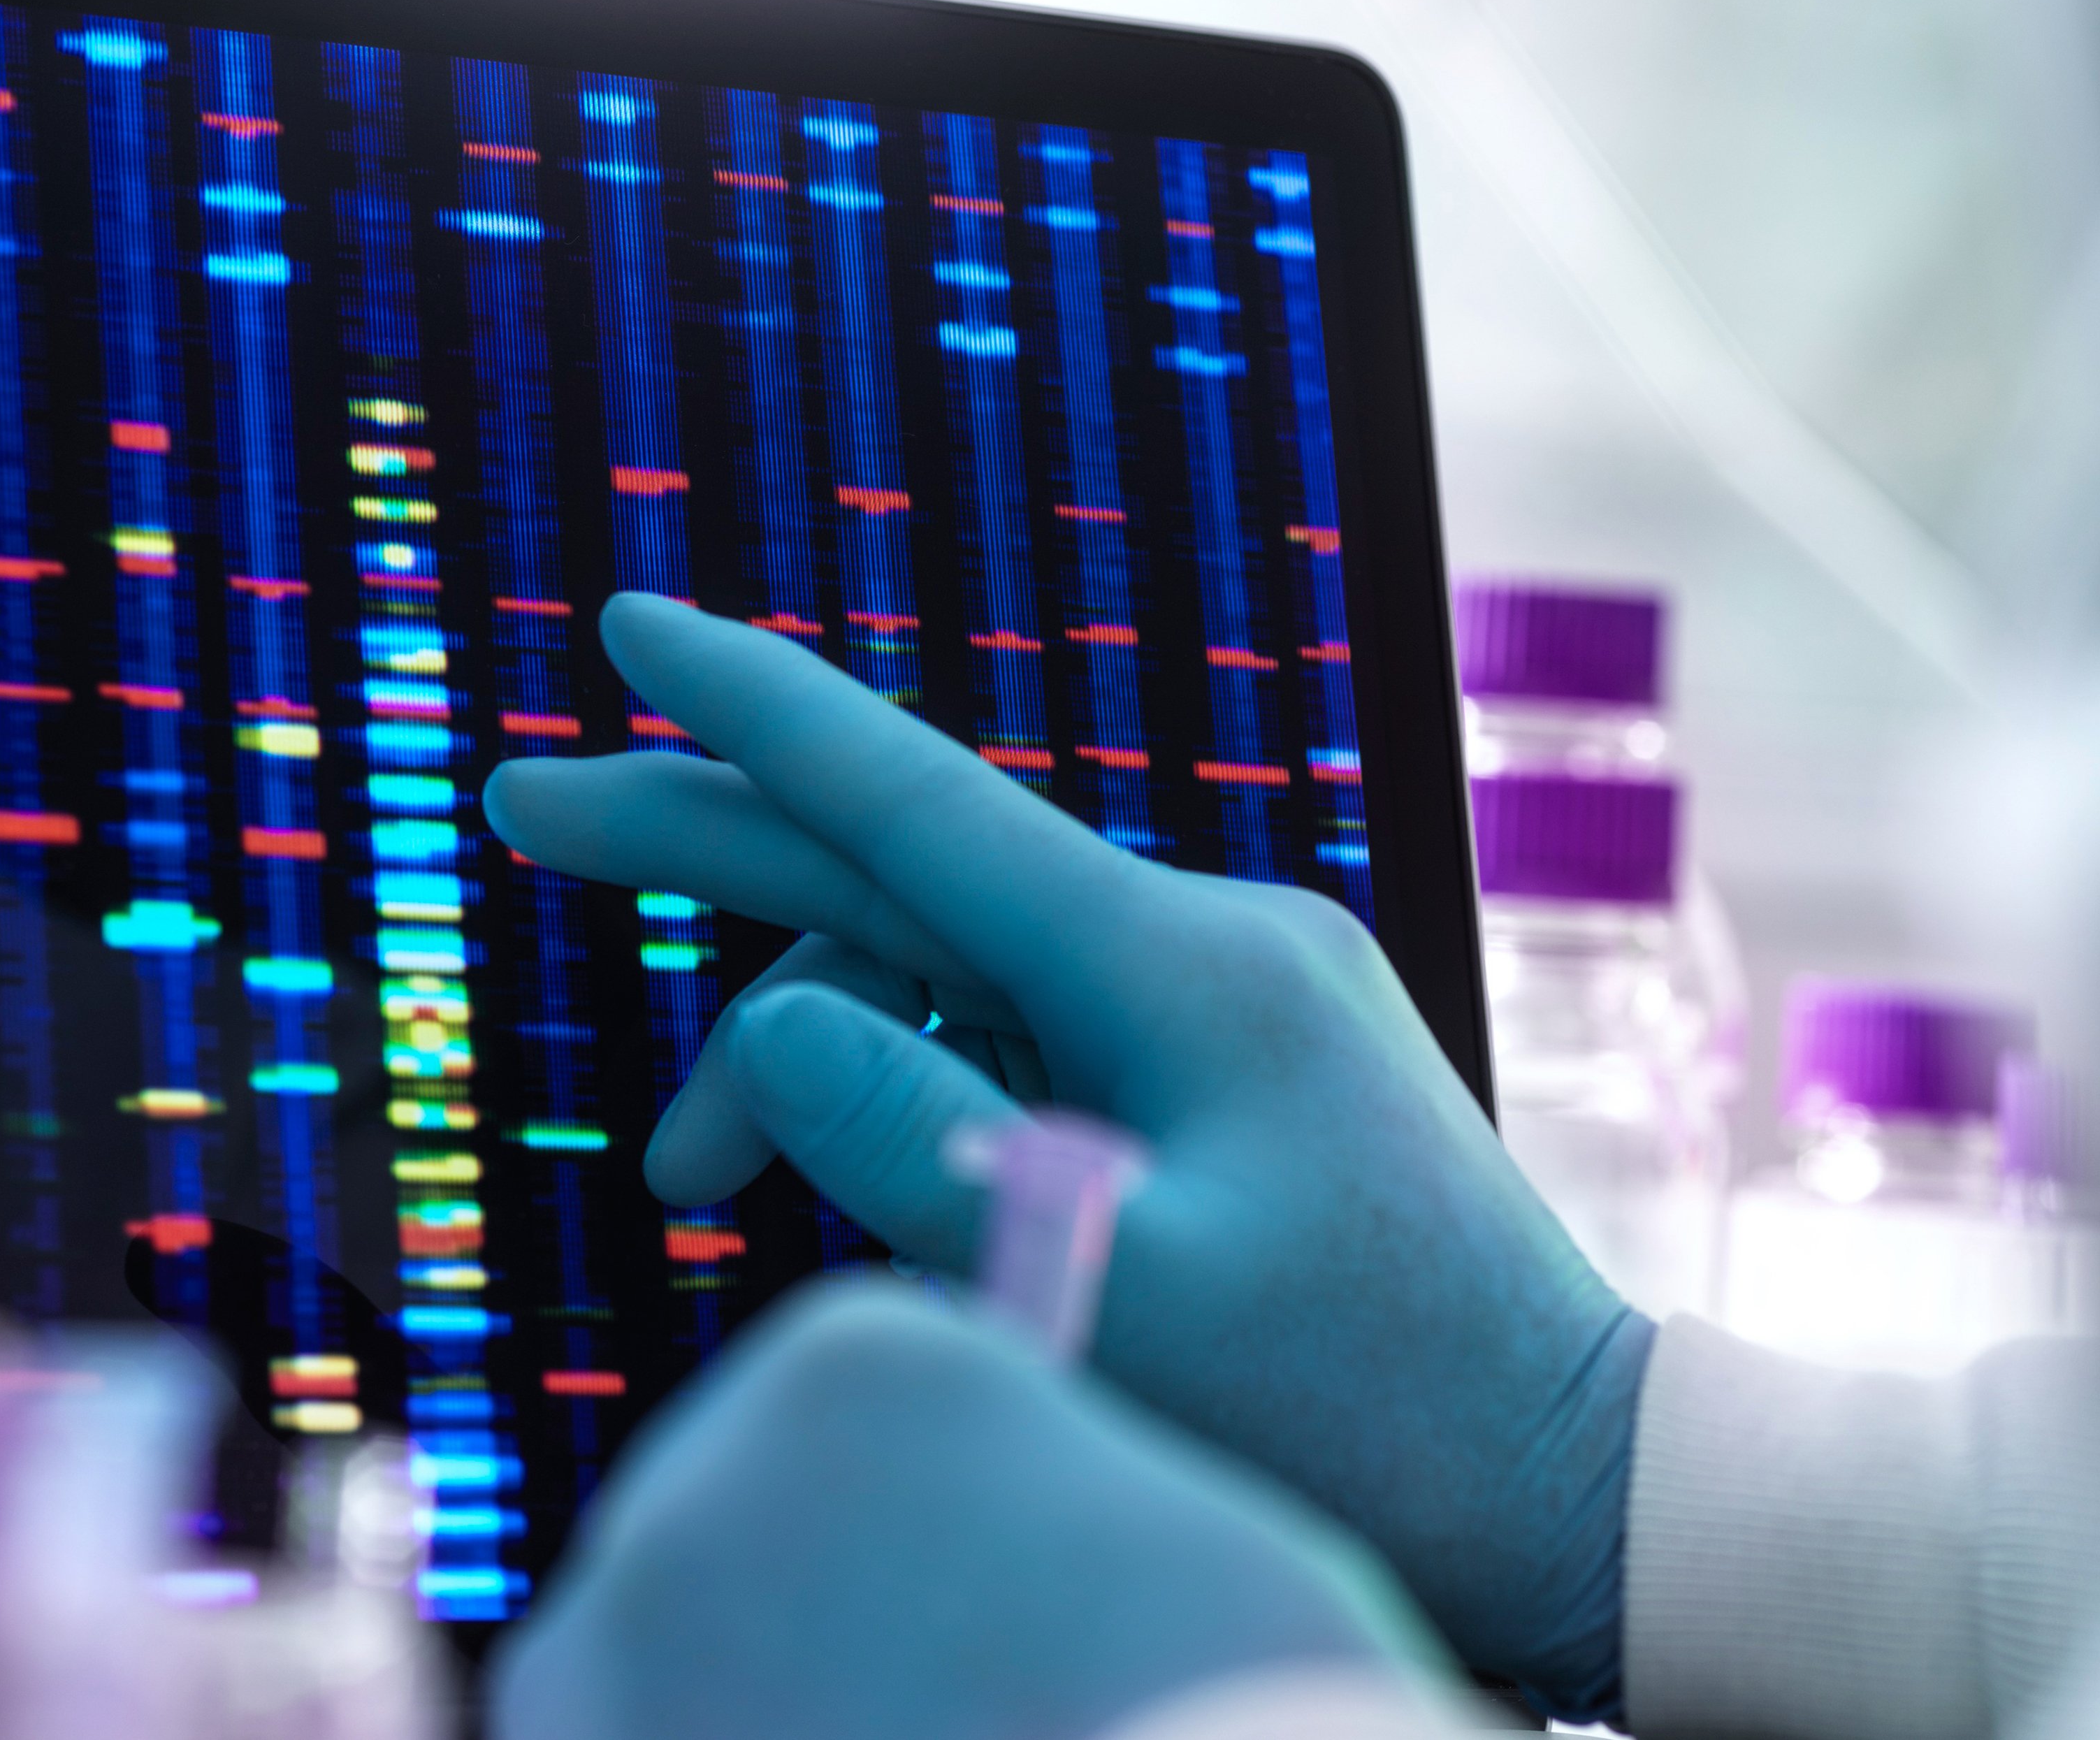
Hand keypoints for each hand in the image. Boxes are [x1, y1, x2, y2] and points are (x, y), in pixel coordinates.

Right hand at [482, 595, 1651, 1716]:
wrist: (1576, 1480)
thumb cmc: (1370, 1413)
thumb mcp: (1112, 1293)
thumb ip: (917, 1150)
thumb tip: (767, 1028)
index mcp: (1179, 964)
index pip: (916, 799)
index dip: (752, 708)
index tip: (624, 619)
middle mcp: (1198, 942)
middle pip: (903, 866)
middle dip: (710, 844)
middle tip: (523, 810)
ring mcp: (1215, 1000)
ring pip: (943, 977)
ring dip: (800, 1056)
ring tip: (684, 1192)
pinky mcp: (1221, 1069)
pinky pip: (1016, 1037)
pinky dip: (907, 1093)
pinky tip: (830, 1176)